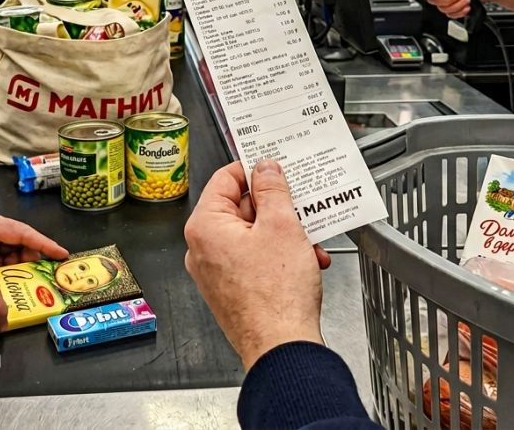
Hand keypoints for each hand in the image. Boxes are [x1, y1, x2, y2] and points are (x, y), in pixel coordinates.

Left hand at [184, 160, 329, 370]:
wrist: (281, 348)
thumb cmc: (276, 297)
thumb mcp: (282, 225)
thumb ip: (273, 189)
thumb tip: (265, 169)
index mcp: (205, 227)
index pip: (225, 179)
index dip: (253, 169)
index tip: (275, 165)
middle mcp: (203, 249)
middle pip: (240, 209)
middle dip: (277, 208)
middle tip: (300, 204)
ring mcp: (216, 272)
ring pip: (252, 236)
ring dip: (285, 234)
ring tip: (310, 240)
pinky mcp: (233, 290)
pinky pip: (255, 260)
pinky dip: (280, 257)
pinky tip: (306, 261)